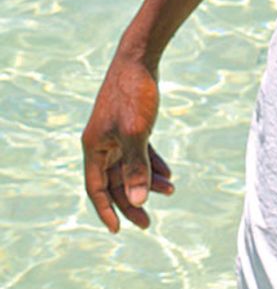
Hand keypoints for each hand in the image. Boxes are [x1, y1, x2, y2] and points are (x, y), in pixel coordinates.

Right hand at [82, 54, 173, 231]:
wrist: (140, 59)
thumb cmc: (134, 94)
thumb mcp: (136, 133)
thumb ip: (136, 168)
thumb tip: (138, 201)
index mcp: (94, 147)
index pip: (96, 188)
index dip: (106, 210)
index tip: (117, 230)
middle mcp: (101, 143)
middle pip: (113, 181)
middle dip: (131, 201)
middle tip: (148, 222)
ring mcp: (115, 133)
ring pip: (128, 166)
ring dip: (147, 180)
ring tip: (170, 191)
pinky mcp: (129, 124)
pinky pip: (137, 152)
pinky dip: (151, 163)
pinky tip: (167, 173)